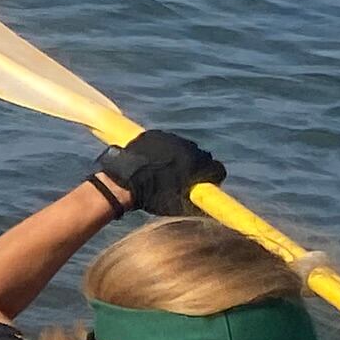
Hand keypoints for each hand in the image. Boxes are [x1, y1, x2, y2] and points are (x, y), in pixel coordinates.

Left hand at [87, 129, 224, 217]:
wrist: (122, 182)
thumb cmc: (152, 197)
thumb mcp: (181, 206)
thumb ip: (199, 203)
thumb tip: (208, 204)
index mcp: (198, 164)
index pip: (217, 169)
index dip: (212, 178)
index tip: (205, 183)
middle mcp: (188, 148)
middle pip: (201, 156)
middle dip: (195, 166)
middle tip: (183, 177)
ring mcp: (170, 139)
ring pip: (182, 147)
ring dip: (178, 156)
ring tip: (164, 169)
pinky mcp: (154, 134)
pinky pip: (164, 141)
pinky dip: (161, 149)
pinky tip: (152, 160)